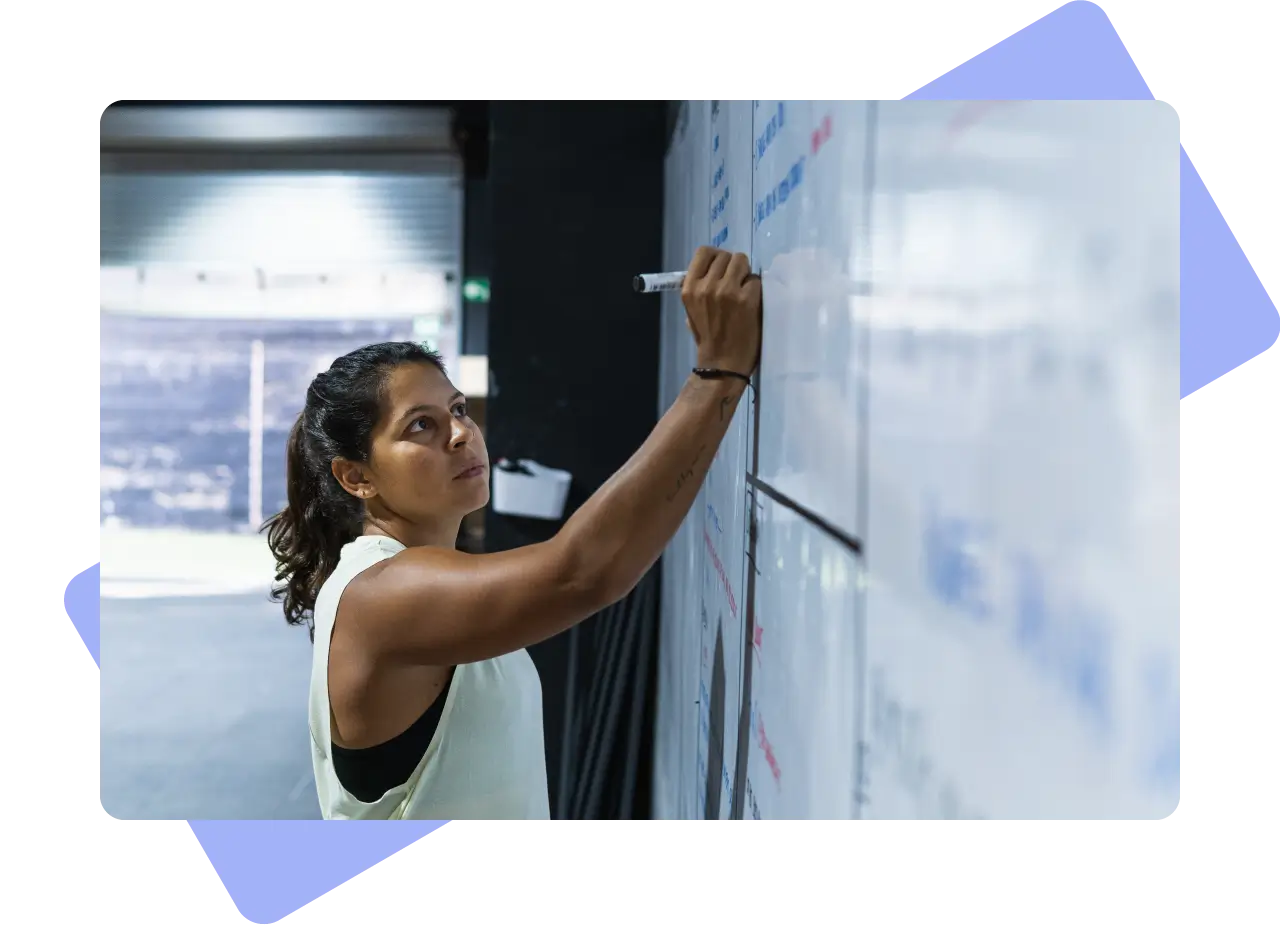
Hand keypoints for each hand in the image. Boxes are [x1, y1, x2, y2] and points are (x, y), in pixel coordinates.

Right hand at [681, 246, 762, 376]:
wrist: (722, 363)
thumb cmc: (708, 338)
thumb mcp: (691, 310)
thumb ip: (699, 287)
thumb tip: (713, 268)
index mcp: (689, 288)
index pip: (704, 252)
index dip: (716, 257)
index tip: (721, 269)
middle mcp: (706, 286)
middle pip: (725, 256)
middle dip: (732, 267)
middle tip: (735, 283)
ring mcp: (727, 291)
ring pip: (741, 261)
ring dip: (745, 274)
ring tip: (743, 291)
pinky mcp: (747, 299)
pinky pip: (755, 279)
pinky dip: (755, 289)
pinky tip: (751, 303)